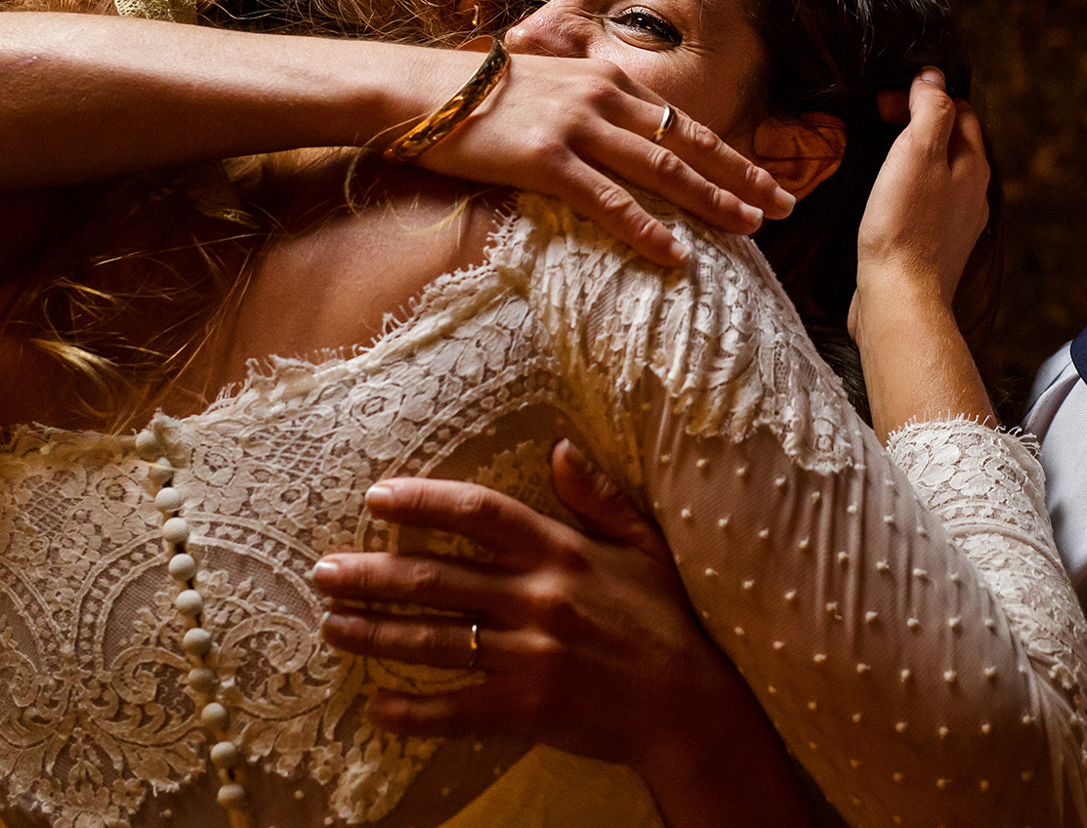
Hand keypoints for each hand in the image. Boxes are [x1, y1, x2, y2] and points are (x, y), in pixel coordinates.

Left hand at [312, 443, 807, 826]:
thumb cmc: (667, 620)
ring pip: (433, 640)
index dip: (425, 502)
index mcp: (564, 553)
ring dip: (375, 632)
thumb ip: (598, 498)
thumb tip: (559, 448)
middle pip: (438, 578)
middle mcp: (539, 599)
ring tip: (332, 624)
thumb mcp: (643, 546)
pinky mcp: (525, 708)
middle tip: (324, 571)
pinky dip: (411, 711)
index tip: (377, 498)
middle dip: (373, 573)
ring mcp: (528, 656)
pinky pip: (454, 709)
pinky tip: (376, 707)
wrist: (689, 704)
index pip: (481, 514)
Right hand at [411, 49, 794, 264]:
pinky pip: (608, 200)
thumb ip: (589, 110)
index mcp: (606, 82)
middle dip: (742, 178)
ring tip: (749, 228)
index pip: (685, 124)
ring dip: (710, 200)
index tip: (769, 181)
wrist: (416, 91)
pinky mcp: (545, 159)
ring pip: (661, 170)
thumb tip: (621, 139)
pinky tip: (677, 253)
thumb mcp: (547, 90)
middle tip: (783, 209)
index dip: (731, 156)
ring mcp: (576, 128)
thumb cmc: (479, 98)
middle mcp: (601, 99)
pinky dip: (647, 227)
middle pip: (688, 145)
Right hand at [851, 69, 991, 314]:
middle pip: (953, 141)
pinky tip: (888, 197)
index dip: (923, 96)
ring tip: (881, 152)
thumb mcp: (916, 152)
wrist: (900, 297)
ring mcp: (957, 222)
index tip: (885, 102)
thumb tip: (933, 77)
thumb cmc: (903, 226)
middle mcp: (972, 193)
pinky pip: (927, 204)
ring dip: (915, 156)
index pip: (959, 110)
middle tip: (880, 119)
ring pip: (941, 173)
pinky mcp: (935, 247)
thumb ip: (930, 110)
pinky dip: (910, 188)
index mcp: (973, 165)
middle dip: (921, 122)